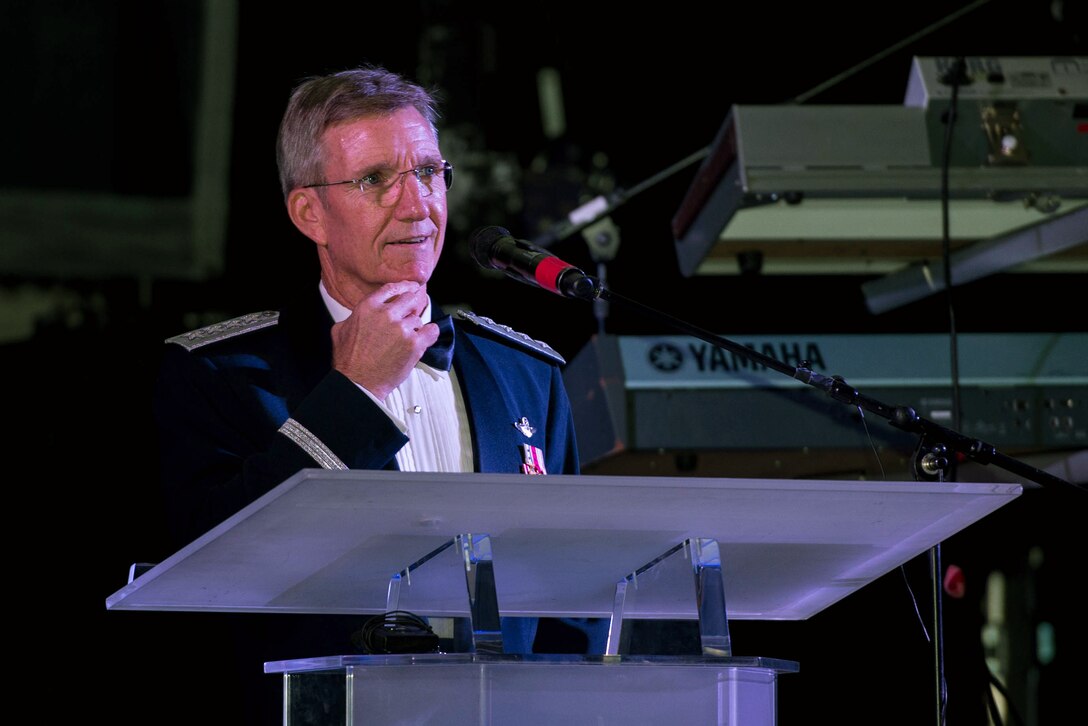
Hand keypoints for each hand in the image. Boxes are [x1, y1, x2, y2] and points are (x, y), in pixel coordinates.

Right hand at [330, 281, 439, 398]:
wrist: (358, 382)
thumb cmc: (348, 360)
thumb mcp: (340, 331)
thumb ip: (353, 317)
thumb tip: (358, 314)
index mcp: (368, 308)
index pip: (391, 289)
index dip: (404, 286)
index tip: (412, 287)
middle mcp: (386, 315)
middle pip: (409, 300)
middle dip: (410, 308)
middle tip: (409, 317)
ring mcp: (401, 329)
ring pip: (417, 320)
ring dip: (414, 328)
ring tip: (404, 341)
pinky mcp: (414, 344)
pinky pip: (431, 331)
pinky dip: (430, 334)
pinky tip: (425, 338)